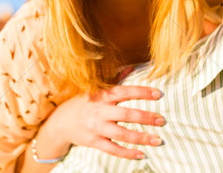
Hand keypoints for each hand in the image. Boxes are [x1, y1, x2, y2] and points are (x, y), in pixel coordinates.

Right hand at [40, 85, 164, 159]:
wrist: (60, 122)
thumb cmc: (83, 103)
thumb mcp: (95, 89)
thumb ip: (115, 80)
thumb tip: (131, 67)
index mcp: (102, 95)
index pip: (125, 92)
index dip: (142, 92)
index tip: (158, 94)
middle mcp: (100, 111)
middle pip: (126, 115)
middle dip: (145, 118)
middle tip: (162, 120)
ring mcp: (96, 128)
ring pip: (121, 134)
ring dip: (141, 138)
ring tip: (157, 140)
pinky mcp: (94, 142)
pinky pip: (113, 149)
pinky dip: (127, 153)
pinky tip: (142, 154)